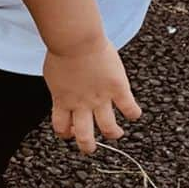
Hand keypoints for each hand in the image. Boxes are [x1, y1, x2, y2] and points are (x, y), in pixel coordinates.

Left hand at [42, 36, 141, 155]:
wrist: (75, 39)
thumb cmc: (62, 49)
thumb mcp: (53, 74)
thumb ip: (60, 87)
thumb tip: (62, 89)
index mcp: (62, 100)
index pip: (61, 127)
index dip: (65, 133)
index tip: (70, 132)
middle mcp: (81, 104)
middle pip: (83, 136)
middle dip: (87, 146)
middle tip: (90, 148)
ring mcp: (100, 98)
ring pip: (108, 128)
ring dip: (113, 133)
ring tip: (116, 133)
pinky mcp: (117, 89)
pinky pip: (129, 108)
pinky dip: (133, 113)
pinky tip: (134, 114)